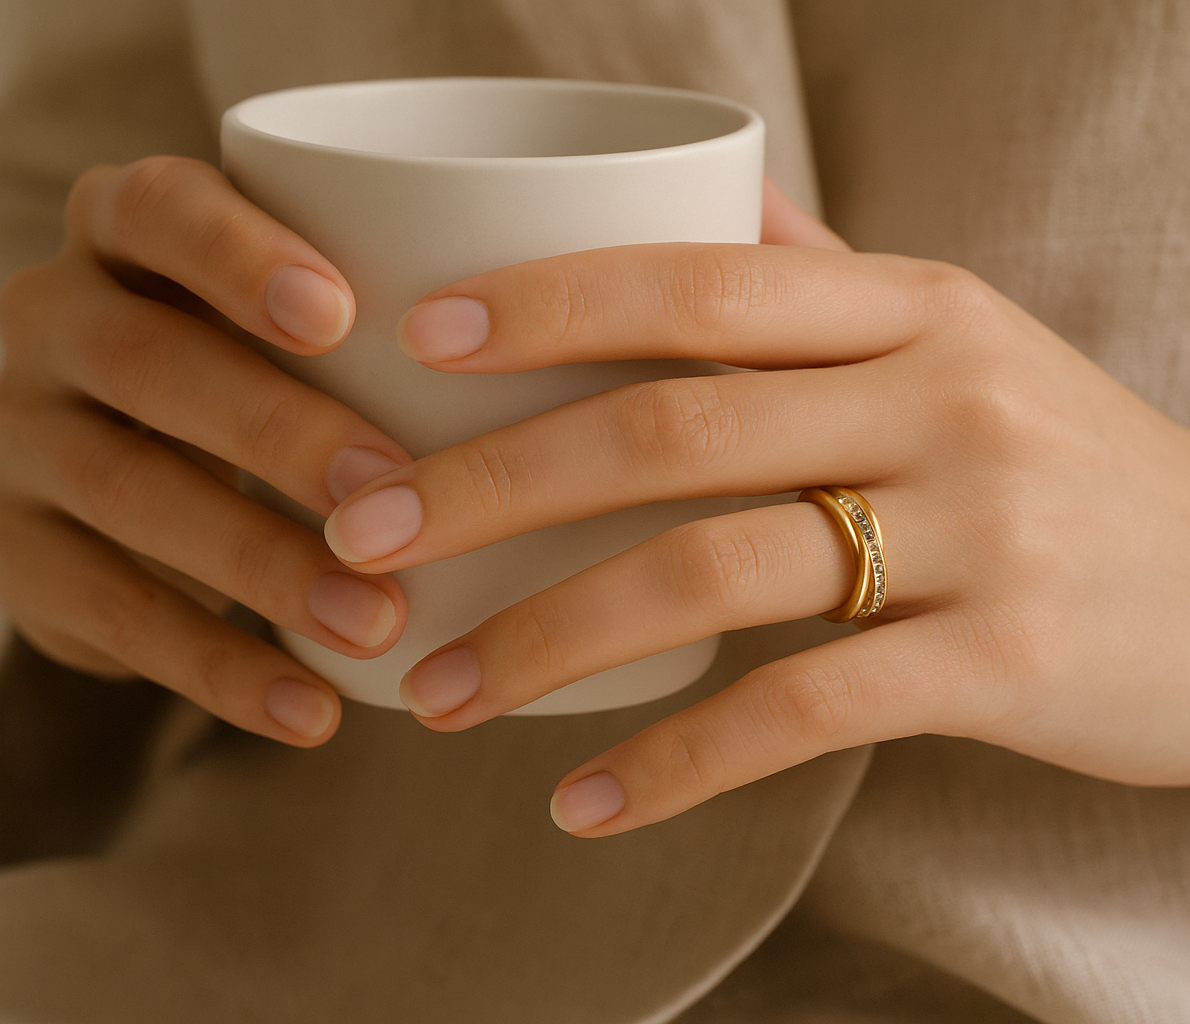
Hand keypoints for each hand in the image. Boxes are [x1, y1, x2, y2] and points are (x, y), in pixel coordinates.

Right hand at [0, 156, 411, 743]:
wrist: (87, 479)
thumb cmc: (246, 372)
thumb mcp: (273, 321)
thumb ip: (373, 318)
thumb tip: (579, 356)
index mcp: (124, 239)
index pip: (159, 211)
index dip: (240, 258)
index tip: (341, 315)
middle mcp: (52, 323)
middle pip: (152, 362)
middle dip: (278, 431)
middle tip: (394, 488)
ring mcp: (20, 442)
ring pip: (132, 492)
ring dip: (263, 564)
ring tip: (377, 620)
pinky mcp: (16, 558)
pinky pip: (110, 613)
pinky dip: (219, 669)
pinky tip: (312, 712)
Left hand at [325, 180, 1189, 831]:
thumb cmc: (1100, 470)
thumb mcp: (979, 344)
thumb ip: (839, 285)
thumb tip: (716, 212)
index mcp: (917, 308)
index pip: (695, 281)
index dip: (542, 303)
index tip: (412, 344)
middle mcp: (941, 395)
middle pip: (670, 422)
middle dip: (491, 484)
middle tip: (365, 542)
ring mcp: (979, 526)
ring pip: (713, 566)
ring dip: (551, 638)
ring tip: (444, 694)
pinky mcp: (1004, 657)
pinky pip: (799, 709)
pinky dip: (675, 762)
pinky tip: (587, 803)